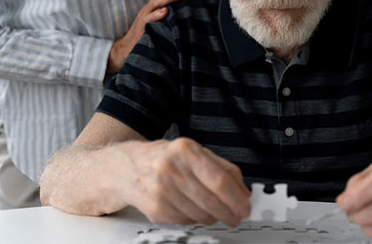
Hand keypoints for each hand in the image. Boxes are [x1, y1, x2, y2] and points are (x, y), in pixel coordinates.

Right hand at [108, 0, 196, 72]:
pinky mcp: (140, 26)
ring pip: (156, 3)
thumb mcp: (162, 25)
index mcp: (156, 7)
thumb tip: (192, 16)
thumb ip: (172, 18)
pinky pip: (148, 19)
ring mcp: (144, 16)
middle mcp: (150, 8)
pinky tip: (165, 11)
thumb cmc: (149, 36)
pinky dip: (156, 14)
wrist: (128, 49)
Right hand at [112, 138, 250, 226]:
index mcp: (185, 150)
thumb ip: (221, 168)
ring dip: (213, 217)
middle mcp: (171, 169)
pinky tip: (191, 209)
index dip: (236, 198)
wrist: (125, 168)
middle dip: (230, 213)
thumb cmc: (164, 158)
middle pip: (212, 201)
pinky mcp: (155, 209)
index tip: (245, 207)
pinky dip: (195, 219)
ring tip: (214, 212)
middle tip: (236, 216)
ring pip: (201, 215)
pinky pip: (186, 221)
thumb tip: (243, 191)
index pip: (219, 179)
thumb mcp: (193, 152)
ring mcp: (161, 191)